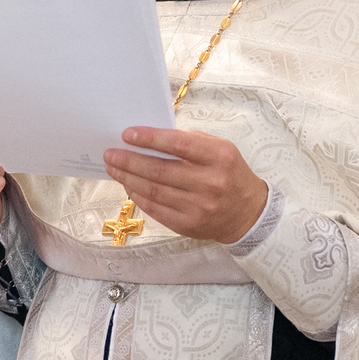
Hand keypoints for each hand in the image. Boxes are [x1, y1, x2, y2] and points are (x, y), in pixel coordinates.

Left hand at [103, 128, 267, 244]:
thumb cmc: (230, 174)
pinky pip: (155, 209)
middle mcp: (210, 183)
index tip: (127, 134)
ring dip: (128, 178)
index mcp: (220, 157)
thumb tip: (150, 139)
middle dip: (130, 161)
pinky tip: (128, 186)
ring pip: (153, 191)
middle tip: (110, 153)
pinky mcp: (188, 225)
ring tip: (114, 168)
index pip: (179, 144)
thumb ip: (190, 142)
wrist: (248, 214)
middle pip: (160, 171)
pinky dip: (138, 196)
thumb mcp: (220, 150)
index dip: (150, 139)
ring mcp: (198, 207)